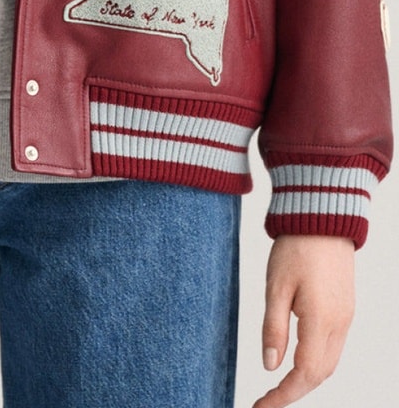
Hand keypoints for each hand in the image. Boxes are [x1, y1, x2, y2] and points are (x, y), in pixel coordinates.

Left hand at [253, 235, 354, 407]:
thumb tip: (270, 367)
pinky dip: (316, 362)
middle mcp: (339, 324)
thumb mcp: (276, 286)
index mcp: (321, 320)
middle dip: (294, 392)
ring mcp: (346, 316)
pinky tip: (297, 360)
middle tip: (266, 400)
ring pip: (329, 363)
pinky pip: (333, 346)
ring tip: (278, 386)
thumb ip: (273, 328)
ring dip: (306, 379)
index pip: (305, 374)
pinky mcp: (345, 308)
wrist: (323, 217)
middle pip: (320, 374)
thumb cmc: (296, 247)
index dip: (284, 396)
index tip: (261, 406)